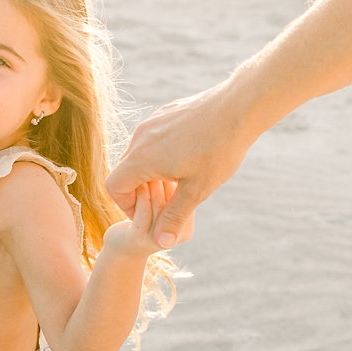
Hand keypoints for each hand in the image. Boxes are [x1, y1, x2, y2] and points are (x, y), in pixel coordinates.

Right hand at [107, 80, 251, 247]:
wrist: (238, 107)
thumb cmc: (218, 150)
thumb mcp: (197, 190)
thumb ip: (174, 216)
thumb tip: (160, 243)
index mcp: (142, 158)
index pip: (114, 186)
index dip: (126, 205)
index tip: (150, 213)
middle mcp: (140, 137)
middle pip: (125, 170)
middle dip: (141, 190)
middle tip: (169, 201)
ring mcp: (151, 122)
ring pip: (139, 153)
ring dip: (152, 171)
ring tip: (181, 180)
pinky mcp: (164, 113)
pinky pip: (152, 138)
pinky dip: (161, 153)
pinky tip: (190, 157)